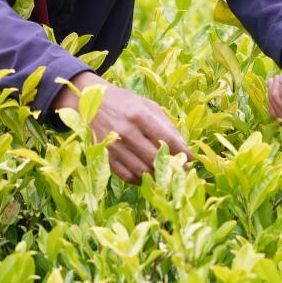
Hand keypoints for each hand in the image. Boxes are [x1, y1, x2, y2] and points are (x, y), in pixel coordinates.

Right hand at [52, 71, 193, 183]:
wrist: (91, 102)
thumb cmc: (124, 102)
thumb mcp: (147, 105)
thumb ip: (166, 124)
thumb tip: (183, 147)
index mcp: (138, 115)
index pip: (166, 139)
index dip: (182, 152)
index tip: (190, 158)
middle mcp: (125, 131)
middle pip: (155, 158)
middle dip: (172, 167)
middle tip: (179, 169)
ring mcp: (113, 146)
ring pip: (142, 171)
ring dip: (157, 175)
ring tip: (165, 173)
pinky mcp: (105, 157)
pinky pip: (127, 176)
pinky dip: (140, 179)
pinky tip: (147, 174)